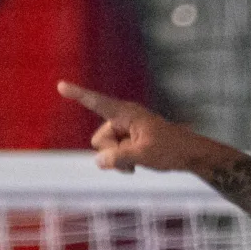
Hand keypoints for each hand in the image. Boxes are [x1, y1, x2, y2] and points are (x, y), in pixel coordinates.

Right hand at [59, 81, 224, 174]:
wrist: (189, 155)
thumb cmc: (171, 150)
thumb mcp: (143, 155)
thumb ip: (119, 157)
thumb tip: (99, 161)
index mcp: (126, 113)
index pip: (97, 103)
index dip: (78, 94)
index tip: (61, 85)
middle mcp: (123, 119)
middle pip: (99, 139)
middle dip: (111, 152)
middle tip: (134, 158)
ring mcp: (125, 130)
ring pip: (106, 149)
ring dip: (118, 160)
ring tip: (138, 162)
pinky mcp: (129, 140)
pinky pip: (114, 154)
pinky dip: (122, 162)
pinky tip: (137, 165)